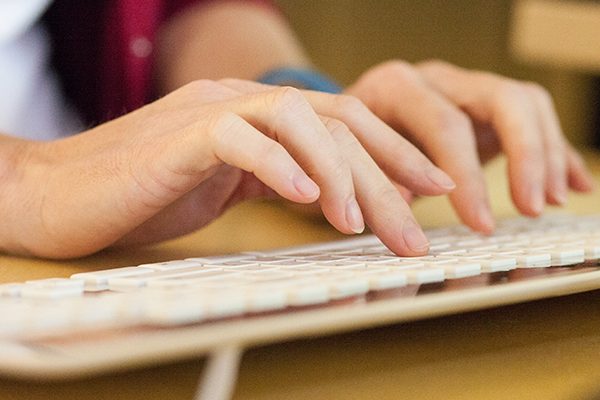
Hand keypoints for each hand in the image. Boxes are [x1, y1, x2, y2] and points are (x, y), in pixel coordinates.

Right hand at [0, 79, 453, 258]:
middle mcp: (244, 101)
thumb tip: (336, 196)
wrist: (65, 193)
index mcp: (261, 114)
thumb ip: (278, 177)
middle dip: (387, 175)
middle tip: (417, 229)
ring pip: (299, 121)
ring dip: (341, 174)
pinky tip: (306, 201)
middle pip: (337, 123)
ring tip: (366, 224)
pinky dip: (278, 167)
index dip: (395, 153)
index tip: (434, 189)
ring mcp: (212, 112)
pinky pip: (240, 139)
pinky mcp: (179, 136)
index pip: (345, 122)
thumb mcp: (230, 184)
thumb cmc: (150, 194)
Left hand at [345, 60, 594, 232]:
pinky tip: (571, 185)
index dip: (467, 177)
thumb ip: (374, 179)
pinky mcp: (485, 106)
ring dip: (546, 153)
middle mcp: (437, 78)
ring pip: (526, 103)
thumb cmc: (345, 145)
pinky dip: (555, 152)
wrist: (345, 120)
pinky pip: (532, 118)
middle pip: (502, 99)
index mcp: (398, 86)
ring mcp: (465, 87)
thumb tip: (405, 206)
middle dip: (526, 155)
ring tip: (550, 200)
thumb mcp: (348, 161)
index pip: (446, 124)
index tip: (480, 224)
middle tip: (530, 208)